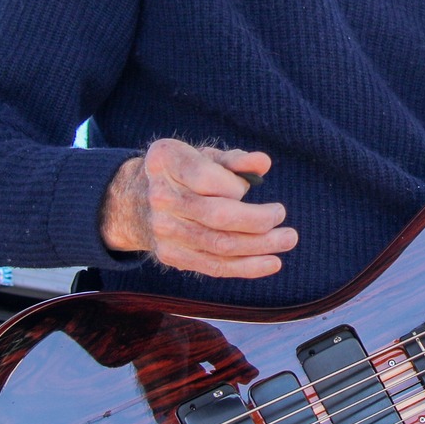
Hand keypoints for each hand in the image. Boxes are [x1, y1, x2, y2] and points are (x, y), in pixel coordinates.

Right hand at [100, 140, 295, 277]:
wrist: (137, 201)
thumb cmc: (182, 172)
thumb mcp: (203, 156)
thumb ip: (234, 160)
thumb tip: (263, 163)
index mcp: (166, 162)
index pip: (209, 180)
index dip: (236, 187)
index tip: (247, 188)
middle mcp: (160, 197)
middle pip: (217, 216)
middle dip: (258, 221)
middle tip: (283, 219)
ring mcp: (163, 230)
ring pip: (220, 245)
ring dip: (260, 246)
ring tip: (287, 239)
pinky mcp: (170, 256)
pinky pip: (214, 266)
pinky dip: (246, 267)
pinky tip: (271, 262)